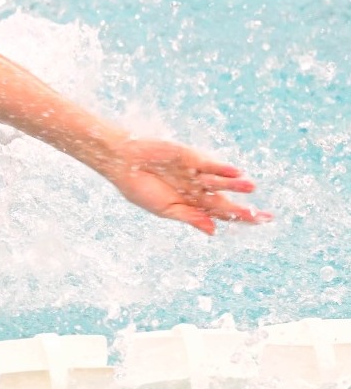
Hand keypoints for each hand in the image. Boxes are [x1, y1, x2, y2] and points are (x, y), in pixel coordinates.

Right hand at [104, 138, 271, 234]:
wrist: (123, 164)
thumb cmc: (139, 189)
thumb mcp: (164, 210)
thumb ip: (189, 217)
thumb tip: (214, 230)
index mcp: (190, 205)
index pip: (220, 214)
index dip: (239, 219)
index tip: (260, 224)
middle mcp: (196, 189)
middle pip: (225, 201)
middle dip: (244, 209)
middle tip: (266, 217)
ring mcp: (195, 174)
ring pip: (220, 183)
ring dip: (235, 186)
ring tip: (251, 187)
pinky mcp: (190, 158)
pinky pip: (210, 164)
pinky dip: (222, 169)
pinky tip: (236, 172)